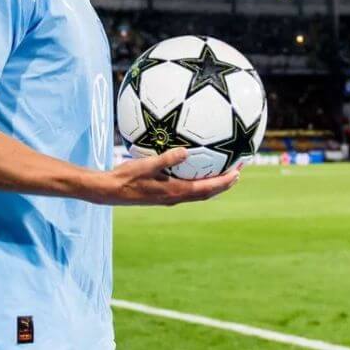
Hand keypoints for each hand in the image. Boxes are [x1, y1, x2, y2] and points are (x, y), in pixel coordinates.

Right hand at [87, 148, 240, 205]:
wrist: (110, 190)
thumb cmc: (127, 177)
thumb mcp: (147, 165)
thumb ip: (167, 158)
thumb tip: (185, 151)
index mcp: (175, 192)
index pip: (207, 188)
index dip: (224, 182)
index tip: (238, 172)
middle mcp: (175, 197)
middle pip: (207, 193)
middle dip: (224, 184)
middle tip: (238, 171)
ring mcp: (169, 197)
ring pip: (198, 193)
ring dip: (213, 185)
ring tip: (224, 173)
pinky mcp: (162, 195)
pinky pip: (187, 190)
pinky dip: (198, 183)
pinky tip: (195, 172)